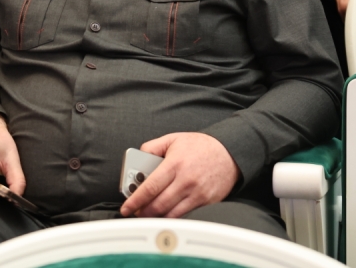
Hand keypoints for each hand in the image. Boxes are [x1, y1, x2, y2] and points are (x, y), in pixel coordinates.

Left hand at [120, 132, 239, 218]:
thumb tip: (137, 159)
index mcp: (175, 164)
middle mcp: (186, 181)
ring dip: (156, 217)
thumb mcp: (173, 139)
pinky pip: (185, 215)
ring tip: (147, 214)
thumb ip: (152, 147)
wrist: (229, 153)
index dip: (135, 199)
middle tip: (135, 212)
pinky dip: (172, 218)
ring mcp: (197, 194)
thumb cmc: (200, 146)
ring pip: (171, 214)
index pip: (150, 187)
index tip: (126, 206)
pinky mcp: (206, 202)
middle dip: (143, 212)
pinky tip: (165, 214)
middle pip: (159, 204)